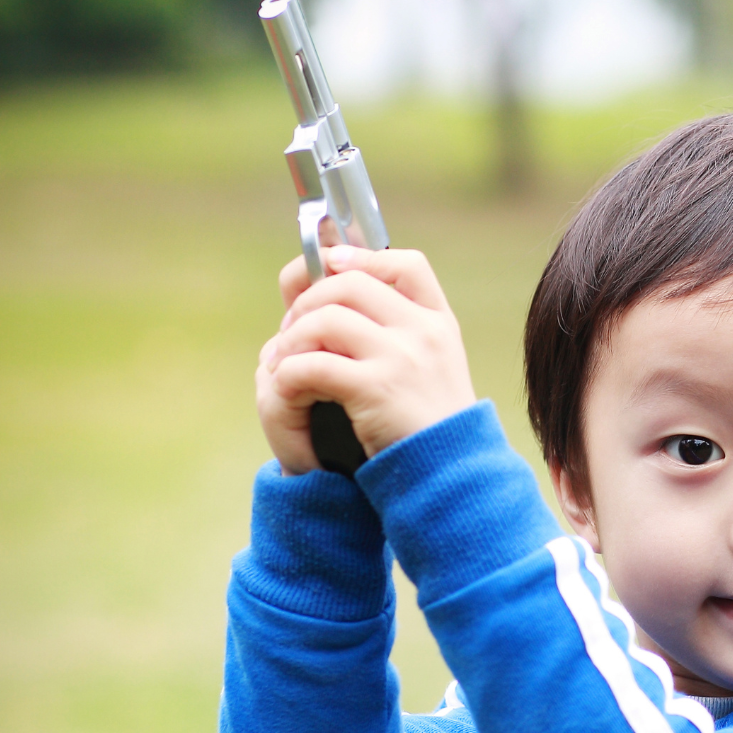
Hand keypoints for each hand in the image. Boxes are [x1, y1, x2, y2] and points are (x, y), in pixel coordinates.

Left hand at [256, 246, 476, 475]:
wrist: (449, 474)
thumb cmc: (431, 426)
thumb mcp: (434, 369)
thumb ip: (402, 335)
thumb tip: (342, 301)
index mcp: (439, 323)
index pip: (407, 264)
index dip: (363, 257)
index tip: (332, 266)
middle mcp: (424, 332)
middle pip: (352, 283)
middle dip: (310, 301)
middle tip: (292, 329)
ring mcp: (401, 358)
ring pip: (326, 318)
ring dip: (293, 337)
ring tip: (283, 361)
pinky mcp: (375, 389)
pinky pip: (313, 363)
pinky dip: (289, 372)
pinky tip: (288, 387)